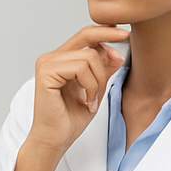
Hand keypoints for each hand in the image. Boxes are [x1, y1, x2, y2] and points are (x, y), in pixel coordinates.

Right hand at [27, 26, 129, 155]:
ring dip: (99, 80)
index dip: (106, 31)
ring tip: (93, 99)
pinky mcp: (46, 73)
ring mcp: (46, 64)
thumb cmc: (70, 119)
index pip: (85, 35)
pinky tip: (87, 101)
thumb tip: (117, 51)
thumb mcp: (95, 89)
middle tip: (121, 59)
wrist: (56, 140)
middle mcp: (51, 57)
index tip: (125, 34)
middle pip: (87, 37)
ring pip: (88, 56)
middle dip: (109, 44)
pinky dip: (90, 85)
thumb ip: (103, 69)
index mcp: (60, 58)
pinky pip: (80, 68)